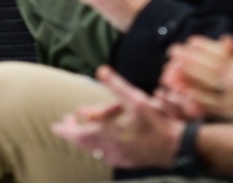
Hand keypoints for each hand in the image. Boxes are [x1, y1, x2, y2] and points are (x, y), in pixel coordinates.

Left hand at [52, 65, 184, 169]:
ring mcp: (119, 158)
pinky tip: (102, 139)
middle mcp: (110, 149)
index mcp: (108, 135)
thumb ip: (116, 85)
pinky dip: (99, 145)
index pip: (78, 134)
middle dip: (74, 131)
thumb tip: (101, 69)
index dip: (65, 130)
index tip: (55, 126)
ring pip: (95, 149)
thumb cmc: (156, 123)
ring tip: (83, 126)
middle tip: (66, 122)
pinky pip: (106, 154)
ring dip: (86, 138)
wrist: (177, 146)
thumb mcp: (136, 99)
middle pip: (84, 143)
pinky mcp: (127, 161)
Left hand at [162, 24, 232, 121]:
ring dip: (187, 76)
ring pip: (204, 85)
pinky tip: (184, 92)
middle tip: (171, 51)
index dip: (202, 47)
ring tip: (171, 68)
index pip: (217, 54)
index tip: (189, 40)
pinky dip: (196, 98)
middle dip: (188, 59)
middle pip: (206, 68)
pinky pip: (210, 104)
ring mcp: (232, 97)